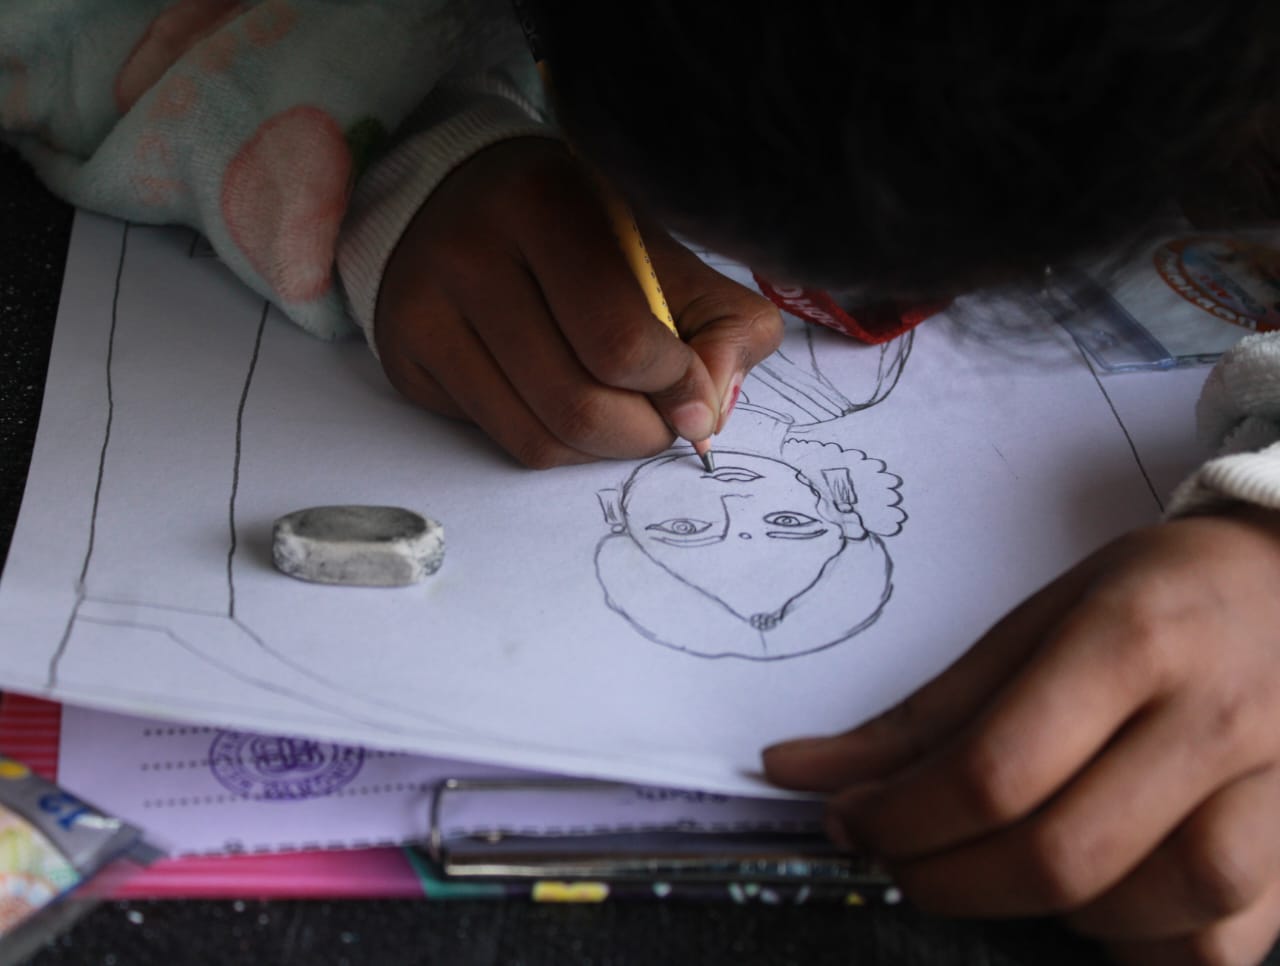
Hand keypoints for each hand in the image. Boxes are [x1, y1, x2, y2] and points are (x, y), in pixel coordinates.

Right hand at [374, 137, 781, 466]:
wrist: (460, 197)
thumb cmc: (582, 231)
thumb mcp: (665, 250)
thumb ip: (722, 324)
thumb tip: (707, 417)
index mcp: (546, 205)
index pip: (620, 342)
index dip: (674, 386)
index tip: (694, 390)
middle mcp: (470, 254)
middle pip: (579, 406)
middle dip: (644, 432)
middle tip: (663, 416)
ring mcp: (425, 311)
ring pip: (540, 440)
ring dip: (602, 450)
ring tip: (623, 413)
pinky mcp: (407, 361)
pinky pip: (504, 442)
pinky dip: (556, 443)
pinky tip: (566, 403)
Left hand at [763, 507, 1279, 965]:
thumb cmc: (1154, 596)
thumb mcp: (1033, 621)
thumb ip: (924, 712)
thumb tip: (799, 772)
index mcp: (1132, 640)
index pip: (995, 770)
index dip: (900, 817)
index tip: (848, 822)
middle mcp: (1212, 720)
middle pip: (1061, 855)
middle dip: (947, 879)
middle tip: (900, 856)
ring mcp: (1275, 790)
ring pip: (1149, 911)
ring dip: (1045, 913)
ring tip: (1004, 863)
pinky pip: (1220, 948)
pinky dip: (1143, 947)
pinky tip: (1099, 904)